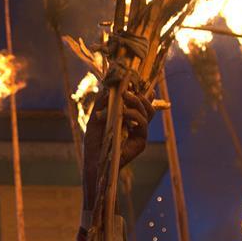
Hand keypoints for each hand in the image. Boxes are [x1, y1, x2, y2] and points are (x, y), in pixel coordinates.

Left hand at [82, 87, 154, 209]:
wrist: (93, 160)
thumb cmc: (94, 141)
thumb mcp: (96, 116)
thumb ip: (103, 102)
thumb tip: (110, 87)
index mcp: (128, 118)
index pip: (140, 102)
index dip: (141, 90)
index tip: (132, 80)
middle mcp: (136, 125)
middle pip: (147, 105)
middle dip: (140, 94)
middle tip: (127, 88)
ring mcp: (140, 133)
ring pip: (148, 113)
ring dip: (138, 101)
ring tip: (125, 96)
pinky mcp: (140, 142)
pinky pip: (143, 124)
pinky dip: (134, 115)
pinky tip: (123, 112)